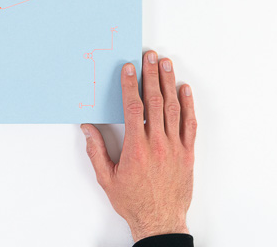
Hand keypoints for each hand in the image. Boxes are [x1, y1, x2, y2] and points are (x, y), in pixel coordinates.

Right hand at [81, 50, 195, 241]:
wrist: (160, 220)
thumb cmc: (134, 202)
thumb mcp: (107, 178)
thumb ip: (96, 151)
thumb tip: (87, 129)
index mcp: (136, 147)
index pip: (133, 107)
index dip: (131, 84)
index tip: (129, 68)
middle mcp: (157, 143)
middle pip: (155, 101)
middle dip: (151, 75)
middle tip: (150, 56)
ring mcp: (175, 147)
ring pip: (173, 108)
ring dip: (169, 83)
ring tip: (166, 64)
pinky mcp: (187, 153)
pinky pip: (189, 124)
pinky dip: (188, 105)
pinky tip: (184, 90)